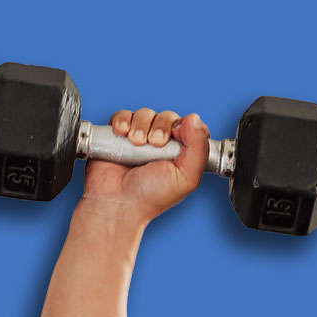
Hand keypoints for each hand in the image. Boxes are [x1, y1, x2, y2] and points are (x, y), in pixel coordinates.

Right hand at [79, 109, 210, 224]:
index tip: (176, 136)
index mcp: (182, 154)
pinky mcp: (120, 135)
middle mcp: (163, 145)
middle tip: (154, 144)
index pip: (192, 126)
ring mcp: (141, 139)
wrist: (117, 202)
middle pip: (168, 117)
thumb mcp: (186, 177)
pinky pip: (124, 115)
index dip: (186, 126)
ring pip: (146, 114)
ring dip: (141, 125)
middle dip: (161, 126)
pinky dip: (123, 120)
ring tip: (136, 143)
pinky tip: (122, 134)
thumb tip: (195, 118)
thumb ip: (199, 149)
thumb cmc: (151, 197)